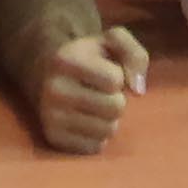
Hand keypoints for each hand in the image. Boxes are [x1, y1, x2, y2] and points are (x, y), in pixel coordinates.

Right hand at [30, 25, 151, 153]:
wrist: (48, 74)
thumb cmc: (89, 57)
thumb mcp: (112, 41)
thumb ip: (135, 54)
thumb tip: (139, 91)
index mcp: (65, 59)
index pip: (115, 80)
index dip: (118, 76)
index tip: (106, 71)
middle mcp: (54, 89)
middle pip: (115, 107)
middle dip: (117, 100)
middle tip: (103, 93)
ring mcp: (50, 116)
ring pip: (108, 130)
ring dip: (110, 119)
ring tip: (96, 106)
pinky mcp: (53, 138)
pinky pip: (96, 146)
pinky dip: (98, 136)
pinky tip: (87, 120)